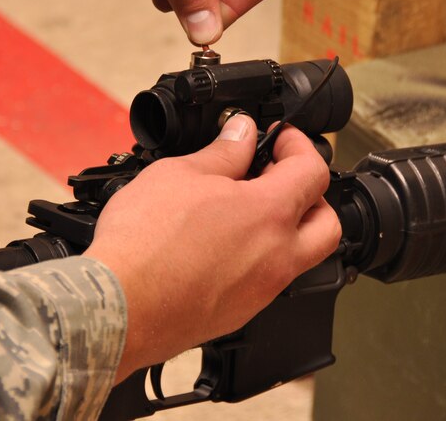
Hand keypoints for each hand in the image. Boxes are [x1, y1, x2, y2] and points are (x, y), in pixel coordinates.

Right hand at [83, 115, 339, 381]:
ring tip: (247, 208)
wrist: (118, 308)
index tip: (278, 138)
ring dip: (287, 227)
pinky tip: (225, 243)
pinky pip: (270, 279)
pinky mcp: (242, 312)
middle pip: (326, 222)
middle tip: (277, 176)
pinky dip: (261, 256)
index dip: (298, 145)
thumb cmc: (143, 244)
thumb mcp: (179, 174)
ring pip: (301, 255)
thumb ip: (223, 152)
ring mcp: (263, 290)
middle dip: (311, 193)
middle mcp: (277, 257)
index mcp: (270, 214)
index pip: (313, 171)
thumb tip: (242, 133)